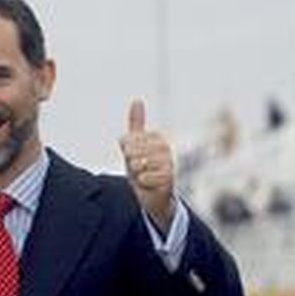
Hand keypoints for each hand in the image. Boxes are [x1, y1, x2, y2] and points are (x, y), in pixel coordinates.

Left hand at [118, 99, 174, 232]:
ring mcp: (168, 161)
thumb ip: (136, 124)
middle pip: (131, 151)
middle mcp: (164, 147)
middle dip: (131, 164)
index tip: (134, 157)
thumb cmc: (142, 168)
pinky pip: (144, 177)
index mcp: (156, 137)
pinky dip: (143, 183)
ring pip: (138, 164)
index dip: (126, 152)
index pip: (127, 140)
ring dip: (137, 174)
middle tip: (139, 169)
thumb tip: (138, 100)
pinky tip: (149, 183)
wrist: (153, 195)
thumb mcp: (134, 145)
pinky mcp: (169, 177)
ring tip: (144, 176)